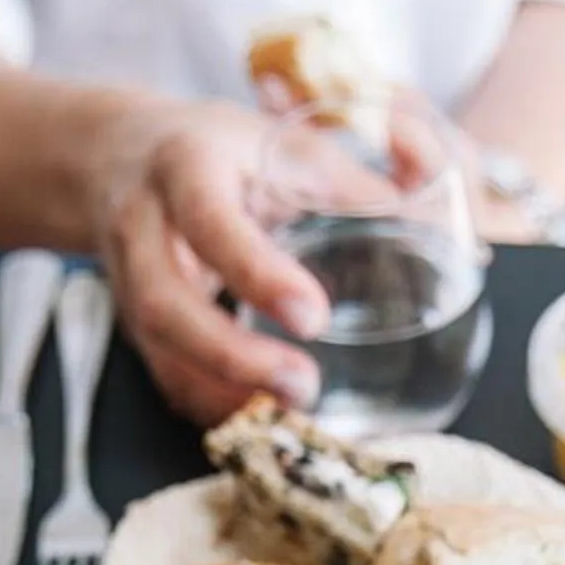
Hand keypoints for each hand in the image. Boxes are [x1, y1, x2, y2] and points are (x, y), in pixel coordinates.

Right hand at [83, 95, 329, 425]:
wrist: (115, 158)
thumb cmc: (215, 151)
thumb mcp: (279, 145)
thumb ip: (354, 187)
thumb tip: (449, 233)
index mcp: (185, 168)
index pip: (210, 223)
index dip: (256, 273)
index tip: (313, 315)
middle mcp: (142, 227)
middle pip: (164, 305)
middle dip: (231, 356)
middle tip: (304, 386)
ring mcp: (127, 283)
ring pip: (159, 352)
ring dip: (222, 394)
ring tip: (291, 416)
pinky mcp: (134, 323)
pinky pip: (165, 376)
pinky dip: (211, 405)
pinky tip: (260, 419)